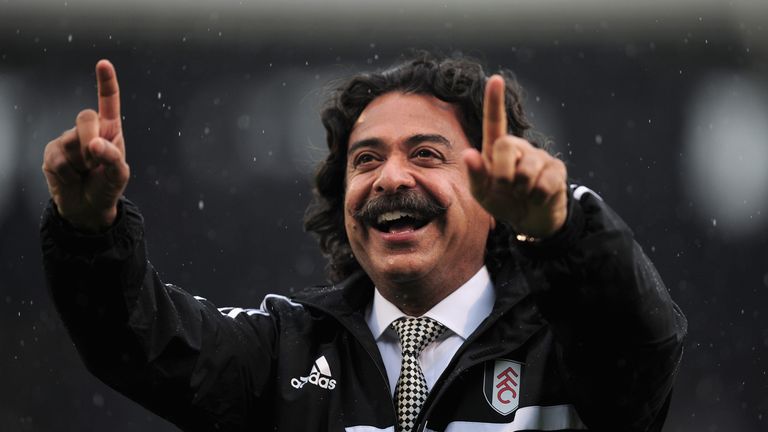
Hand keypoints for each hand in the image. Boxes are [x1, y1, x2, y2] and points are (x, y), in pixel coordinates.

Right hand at [42, 60, 128, 231]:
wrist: (88, 208)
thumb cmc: (108, 187)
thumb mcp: (119, 175)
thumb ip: (113, 158)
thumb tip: (95, 144)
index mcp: (110, 130)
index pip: (108, 102)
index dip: (106, 83)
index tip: (103, 64)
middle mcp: (88, 131)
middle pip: (85, 117)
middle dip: (91, 137)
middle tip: (96, 159)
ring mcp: (67, 140)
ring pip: (71, 143)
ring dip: (81, 164)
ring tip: (85, 174)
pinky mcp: (52, 153)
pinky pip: (58, 160)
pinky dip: (68, 173)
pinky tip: (72, 178)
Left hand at [462, 75, 567, 238]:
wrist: (529, 220)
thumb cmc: (502, 201)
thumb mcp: (482, 194)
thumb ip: (475, 175)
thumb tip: (468, 154)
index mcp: (496, 149)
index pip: (495, 122)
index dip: (494, 101)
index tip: (496, 79)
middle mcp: (518, 147)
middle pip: (506, 146)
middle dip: (502, 173)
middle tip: (506, 188)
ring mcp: (539, 156)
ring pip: (526, 169)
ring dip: (521, 190)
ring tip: (523, 194)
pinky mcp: (557, 169)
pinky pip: (545, 183)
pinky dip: (537, 197)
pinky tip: (538, 198)